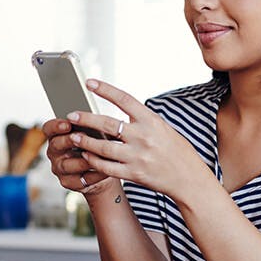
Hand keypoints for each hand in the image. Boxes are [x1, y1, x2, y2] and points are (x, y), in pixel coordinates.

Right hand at [42, 117, 116, 195]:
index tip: (68, 124)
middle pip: (56, 145)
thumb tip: (101, 121)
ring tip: (97, 156)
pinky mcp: (69, 182)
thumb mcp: (94, 134)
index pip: (49, 129)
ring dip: (83, 160)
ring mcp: (60, 169)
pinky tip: (105, 170)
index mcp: (57, 136)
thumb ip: (92, 128)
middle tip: (82, 137)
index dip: (56, 126)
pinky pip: (80, 179)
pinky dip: (94, 174)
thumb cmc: (96, 147)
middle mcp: (55, 152)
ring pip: (67, 165)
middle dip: (68, 140)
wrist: (104, 169)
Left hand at [64, 79, 211, 200]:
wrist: (189, 178)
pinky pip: (107, 167)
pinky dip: (94, 161)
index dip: (105, 89)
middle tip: (71, 115)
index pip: (124, 99)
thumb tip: (120, 113)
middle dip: (86, 119)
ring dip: (85, 141)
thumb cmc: (176, 151)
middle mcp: (143, 137)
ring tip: (74, 136)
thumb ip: (141, 121)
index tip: (89, 83)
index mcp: (151, 121)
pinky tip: (86, 156)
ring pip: (103, 147)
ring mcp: (137, 156)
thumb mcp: (162, 128)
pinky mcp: (133, 174)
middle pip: (107, 124)